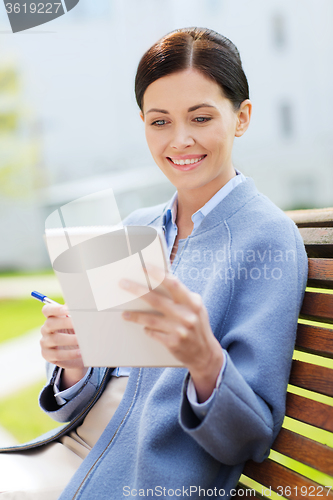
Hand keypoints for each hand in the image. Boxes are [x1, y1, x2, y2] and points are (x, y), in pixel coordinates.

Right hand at [41, 303, 87, 388]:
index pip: (47, 310)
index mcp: (52, 318)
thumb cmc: (76, 333)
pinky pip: (57, 354)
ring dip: (70, 339)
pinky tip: (80, 352)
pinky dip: (70, 353)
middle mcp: (46, 329)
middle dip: (65, 323)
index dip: (55, 309)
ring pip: (54, 339)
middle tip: (79, 324)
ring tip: (82, 340)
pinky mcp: (47, 355)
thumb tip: (86, 305)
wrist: (76, 353)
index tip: (67, 309)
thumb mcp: (76, 323)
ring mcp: (45, 342)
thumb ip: (77, 313)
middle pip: (50, 323)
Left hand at [120, 264, 223, 402]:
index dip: (158, 274)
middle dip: (137, 290)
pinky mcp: (172, 343)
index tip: (144, 266)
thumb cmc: (198, 325)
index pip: (173, 284)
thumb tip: (164, 279)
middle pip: (156, 300)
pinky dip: (147, 329)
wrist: (205, 354)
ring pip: (150, 319)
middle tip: (123, 283)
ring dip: (135, 315)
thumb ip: (182, 295)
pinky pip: (153, 333)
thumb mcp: (196, 307)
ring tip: (125, 313)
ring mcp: (179, 330)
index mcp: (192, 302)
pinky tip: (144, 327)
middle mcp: (186, 315)